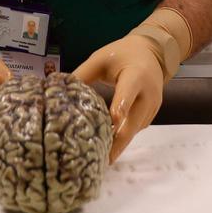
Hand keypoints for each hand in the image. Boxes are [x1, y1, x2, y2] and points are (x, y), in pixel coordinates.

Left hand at [73, 33, 166, 163]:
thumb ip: (83, 74)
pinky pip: (136, 128)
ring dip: (119, 143)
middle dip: (117, 142)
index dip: (120, 108)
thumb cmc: (122, 54)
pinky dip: (123, 136)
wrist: (152, 52)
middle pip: (133, 122)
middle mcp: (148, 94)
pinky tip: (108, 144)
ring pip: (134, 130)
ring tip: (100, 157)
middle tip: (101, 160)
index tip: (111, 124)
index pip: (128, 93)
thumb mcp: (101, 59)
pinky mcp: (151, 113)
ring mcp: (152, 106)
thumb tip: (59, 91)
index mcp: (136, 76)